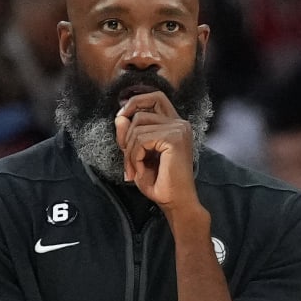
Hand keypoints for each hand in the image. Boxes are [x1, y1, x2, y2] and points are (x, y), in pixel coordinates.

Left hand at [114, 92, 199, 217]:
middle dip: (126, 135)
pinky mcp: (174, 138)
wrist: (175, 202)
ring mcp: (179, 129)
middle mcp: (180, 123)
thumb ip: (129, 134)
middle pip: (140, 112)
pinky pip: (141, 140)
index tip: (121, 118)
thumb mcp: (137, 154)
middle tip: (127, 159)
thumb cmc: (160, 182)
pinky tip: (140, 170)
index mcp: (175, 125)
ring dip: (129, 151)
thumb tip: (120, 116)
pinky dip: (134, 157)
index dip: (136, 102)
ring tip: (133, 169)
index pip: (155, 97)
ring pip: (137, 127)